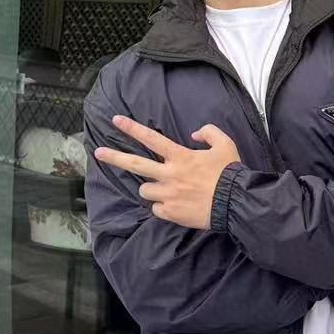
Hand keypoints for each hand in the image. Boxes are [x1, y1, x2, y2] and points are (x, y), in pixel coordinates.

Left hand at [95, 115, 241, 230]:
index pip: (151, 138)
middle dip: (114, 157)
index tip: (116, 120)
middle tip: (97, 153)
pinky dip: (163, 207)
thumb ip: (208, 132)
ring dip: (151, 189)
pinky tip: (176, 206)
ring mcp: (168, 195)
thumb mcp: (225, 144)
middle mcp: (170, 174)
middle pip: (135, 164)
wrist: (236, 203)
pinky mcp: (170, 213)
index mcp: (180, 157)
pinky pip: (156, 209)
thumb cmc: (230, 173)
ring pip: (144, 190)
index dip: (132, 128)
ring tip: (166, 190)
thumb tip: (192, 134)